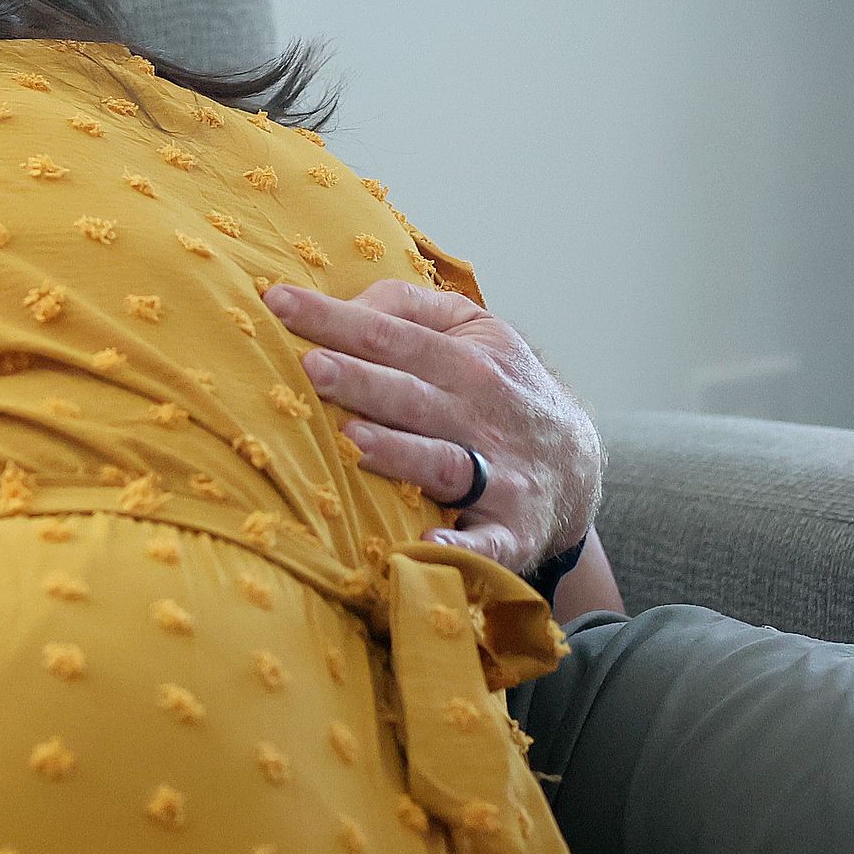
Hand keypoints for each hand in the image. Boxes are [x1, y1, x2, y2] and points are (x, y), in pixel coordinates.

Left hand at [263, 280, 602, 577]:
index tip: (275, 303)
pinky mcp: (511, 529)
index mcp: (468, 357)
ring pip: (441, 461)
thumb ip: (408, 309)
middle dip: (362, 381)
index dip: (333, 319)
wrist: (578, 462)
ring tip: (351, 442)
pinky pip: (486, 542)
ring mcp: (499, 472)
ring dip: (399, 453)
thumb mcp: (472, 331)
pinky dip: (461, 548)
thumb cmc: (497, 389)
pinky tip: (425, 550)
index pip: (390, 334)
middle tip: (310, 368)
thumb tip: (341, 304)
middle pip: (411, 394)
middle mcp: (482, 412)